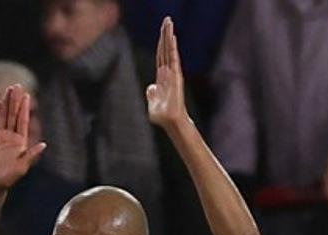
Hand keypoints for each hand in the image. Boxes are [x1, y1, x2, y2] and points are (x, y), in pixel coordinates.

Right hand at [0, 84, 46, 190]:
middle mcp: (11, 137)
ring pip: (3, 117)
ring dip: (6, 103)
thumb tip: (44, 145)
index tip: (27, 95)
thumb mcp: (22, 167)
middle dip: (15, 101)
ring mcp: (0, 138)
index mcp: (20, 142)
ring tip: (8, 90)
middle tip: (17, 86)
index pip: (22, 121)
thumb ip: (31, 155)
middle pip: (13, 115)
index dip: (24, 108)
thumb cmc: (8, 179)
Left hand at [146, 17, 189, 131]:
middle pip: (166, 49)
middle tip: (167, 19)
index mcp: (161, 77)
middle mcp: (168, 72)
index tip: (162, 31)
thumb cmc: (161, 115)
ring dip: (169, 36)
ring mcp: (173, 73)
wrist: (169, 121)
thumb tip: (150, 87)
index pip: (160, 56)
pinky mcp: (176, 76)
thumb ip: (151, 94)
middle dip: (165, 34)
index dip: (161, 43)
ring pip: (170, 51)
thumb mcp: (152, 103)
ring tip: (169, 22)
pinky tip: (172, 37)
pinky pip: (174, 59)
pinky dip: (173, 48)